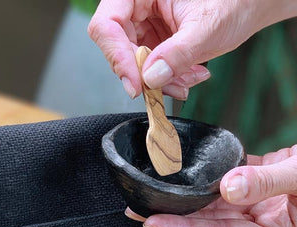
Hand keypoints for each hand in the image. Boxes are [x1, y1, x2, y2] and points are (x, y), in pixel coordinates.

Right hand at [88, 0, 291, 99]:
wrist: (251, 4)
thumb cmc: (236, 0)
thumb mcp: (208, 27)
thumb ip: (178, 53)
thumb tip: (150, 77)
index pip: (108, 24)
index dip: (117, 56)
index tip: (136, 85)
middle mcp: (137, 5)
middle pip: (117, 47)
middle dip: (143, 74)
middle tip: (167, 87)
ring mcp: (144, 24)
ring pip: (133, 63)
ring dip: (158, 81)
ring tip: (186, 80)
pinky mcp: (153, 40)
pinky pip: (148, 68)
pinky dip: (166, 79)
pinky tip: (187, 76)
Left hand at [125, 146, 296, 226]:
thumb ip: (269, 184)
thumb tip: (227, 188)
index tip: (153, 224)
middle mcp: (265, 223)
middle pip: (211, 222)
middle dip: (174, 216)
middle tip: (137, 210)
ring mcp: (263, 203)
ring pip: (217, 201)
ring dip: (186, 197)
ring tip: (152, 193)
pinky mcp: (264, 181)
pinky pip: (232, 179)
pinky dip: (211, 174)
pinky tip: (188, 173)